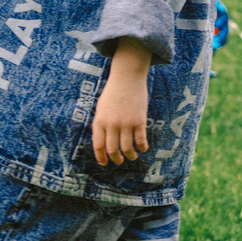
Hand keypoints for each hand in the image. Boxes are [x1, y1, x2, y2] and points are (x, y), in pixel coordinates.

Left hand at [92, 48, 151, 165]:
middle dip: (116, 159)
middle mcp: (111, 124)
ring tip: (132, 156)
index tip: (104, 162)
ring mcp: (126, 123)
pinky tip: (143, 148)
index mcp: (99, 121)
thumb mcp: (101, 108)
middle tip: (120, 161)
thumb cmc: (113, 92)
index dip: (101, 157)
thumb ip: (101, 124)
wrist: (127, 77)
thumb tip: (103, 142)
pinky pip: (141, 141)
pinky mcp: (139, 121)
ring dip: (130, 156)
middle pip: (113, 150)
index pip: (98, 146)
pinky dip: (142, 148)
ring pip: (127, 148)